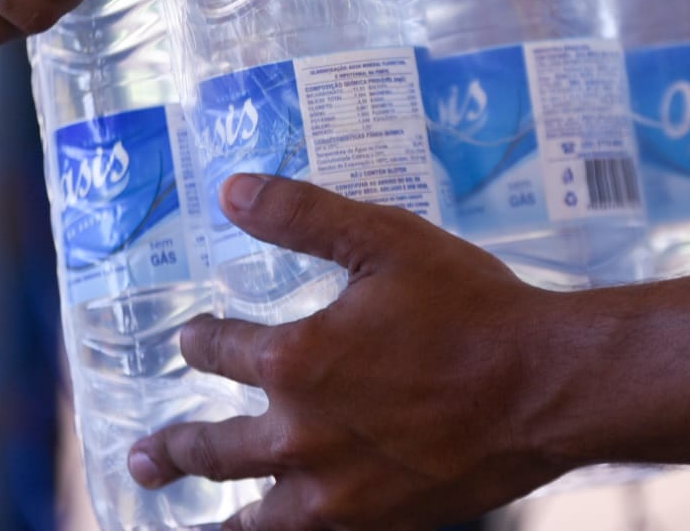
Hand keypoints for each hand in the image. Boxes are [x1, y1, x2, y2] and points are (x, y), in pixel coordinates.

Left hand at [128, 173, 567, 529]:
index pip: (221, 350)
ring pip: (256, 516)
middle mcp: (300, 437)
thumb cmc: (470, 308)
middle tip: (144, 456)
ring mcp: (337, 493)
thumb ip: (303, 216)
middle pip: (214, 449)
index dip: (202, 339)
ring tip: (202, 520)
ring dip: (221, 512)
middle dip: (174, 449)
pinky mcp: (378, 525)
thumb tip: (231, 191)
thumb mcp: (384, 240)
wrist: (545, 387)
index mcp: (294, 362)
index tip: (193, 337)